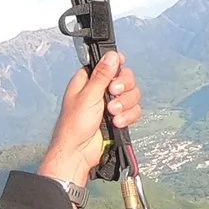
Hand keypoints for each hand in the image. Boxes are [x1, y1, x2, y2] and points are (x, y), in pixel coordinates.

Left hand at [34, 50, 141, 189]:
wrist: (79, 152)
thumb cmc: (74, 126)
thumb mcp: (88, 96)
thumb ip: (102, 75)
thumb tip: (112, 56)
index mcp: (89, 80)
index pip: (109, 63)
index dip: (117, 65)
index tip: (118, 71)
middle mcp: (101, 90)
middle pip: (125, 77)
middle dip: (123, 87)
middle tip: (113, 94)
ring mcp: (111, 104)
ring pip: (132, 95)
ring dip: (125, 104)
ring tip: (112, 113)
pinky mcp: (119, 117)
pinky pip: (134, 111)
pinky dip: (128, 117)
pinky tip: (117, 123)